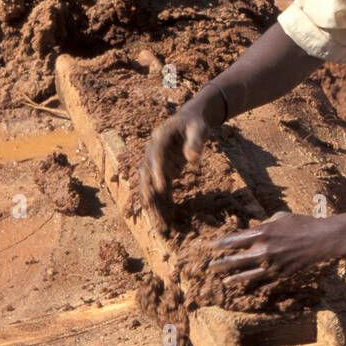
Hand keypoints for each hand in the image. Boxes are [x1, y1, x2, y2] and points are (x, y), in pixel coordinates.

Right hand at [138, 106, 208, 235]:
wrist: (190, 120)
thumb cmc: (196, 124)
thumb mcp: (199, 129)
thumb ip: (195, 142)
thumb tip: (193, 158)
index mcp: (160, 138)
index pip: (155, 156)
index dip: (157, 171)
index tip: (160, 186)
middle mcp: (152, 152)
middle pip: (146, 174)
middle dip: (149, 193)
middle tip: (152, 210)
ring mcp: (155, 163)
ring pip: (149, 186)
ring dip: (153, 204)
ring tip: (159, 224)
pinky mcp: (163, 171)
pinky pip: (159, 189)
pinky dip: (161, 203)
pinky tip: (164, 219)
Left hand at [208, 212, 345, 287]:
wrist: (322, 240)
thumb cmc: (302, 224)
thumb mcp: (280, 218)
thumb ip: (264, 226)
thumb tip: (254, 232)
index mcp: (262, 233)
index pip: (233, 240)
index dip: (220, 244)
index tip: (210, 247)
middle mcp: (263, 250)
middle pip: (235, 260)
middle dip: (220, 264)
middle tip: (209, 267)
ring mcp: (272, 265)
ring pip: (247, 275)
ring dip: (233, 279)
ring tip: (224, 282)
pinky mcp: (281, 275)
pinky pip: (264, 283)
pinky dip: (254, 286)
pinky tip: (248, 288)